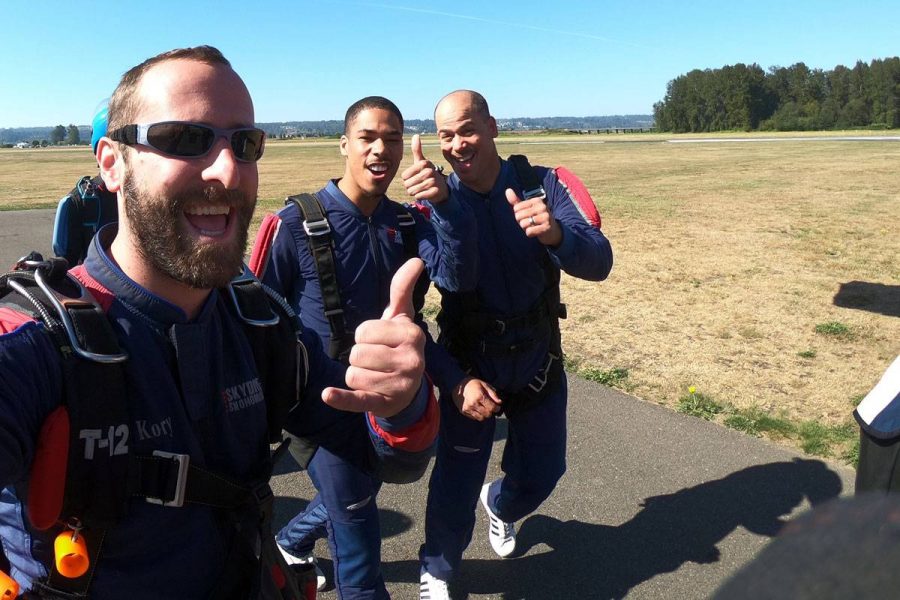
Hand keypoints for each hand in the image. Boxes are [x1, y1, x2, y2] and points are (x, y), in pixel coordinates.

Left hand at [322, 258, 426, 416]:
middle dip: (359, 357)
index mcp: (412, 335)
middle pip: (357, 353)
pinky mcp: (384, 404)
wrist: (409, 390)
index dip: (365, 336)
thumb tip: (417, 259)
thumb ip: (403, 289)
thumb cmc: (398, 346)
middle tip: (377, 362)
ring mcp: (399, 385)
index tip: (380, 342)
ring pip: (352, 374)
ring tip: (374, 376)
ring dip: (356, 376)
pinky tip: (328, 394)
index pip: (363, 331)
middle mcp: (411, 361)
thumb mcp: (401, 318)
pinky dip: (341, 398)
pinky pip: (357, 399)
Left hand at [401, 134, 447, 202]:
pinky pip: (419, 196)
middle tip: (419, 184)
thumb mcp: (421, 162)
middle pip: (408, 184)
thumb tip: (416, 135)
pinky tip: (426, 193)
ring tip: (422, 188)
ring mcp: (433, 181)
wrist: (440, 188)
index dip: (407, 179)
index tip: (415, 177)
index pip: (404, 176)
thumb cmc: (427, 174)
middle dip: (410, 187)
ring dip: (415, 192)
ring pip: (412, 191)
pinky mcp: (435, 191)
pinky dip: (420, 196)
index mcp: (424, 163)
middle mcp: (429, 171)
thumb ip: (417, 150)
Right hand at [452, 377, 501, 420]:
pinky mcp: (463, 411)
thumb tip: (499, 402)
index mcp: (479, 396)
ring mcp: (467, 408)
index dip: (497, 408)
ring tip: (483, 408)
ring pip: (481, 418)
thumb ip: (493, 394)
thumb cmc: (473, 384)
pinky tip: (477, 408)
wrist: (457, 384)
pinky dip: (478, 414)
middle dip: (491, 411)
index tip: (497, 406)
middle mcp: (473, 404)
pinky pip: (474, 417)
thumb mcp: (485, 385)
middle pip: (487, 414)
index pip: (492, 408)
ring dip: (484, 414)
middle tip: (490, 406)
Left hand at [506, 188, 561, 246]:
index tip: (528, 216)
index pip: (516, 208)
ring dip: (526, 228)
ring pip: (523, 224)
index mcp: (536, 200)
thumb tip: (507, 190)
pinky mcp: (546, 227)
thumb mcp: (526, 209)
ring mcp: (545, 216)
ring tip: (534, 226)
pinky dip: (530, 234)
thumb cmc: (536, 219)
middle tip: (530, 222)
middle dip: (521, 222)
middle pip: (518, 216)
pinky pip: (529, 231)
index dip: (518, 215)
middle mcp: (542, 206)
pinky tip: (536, 231)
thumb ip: (516, 201)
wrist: (552, 231)